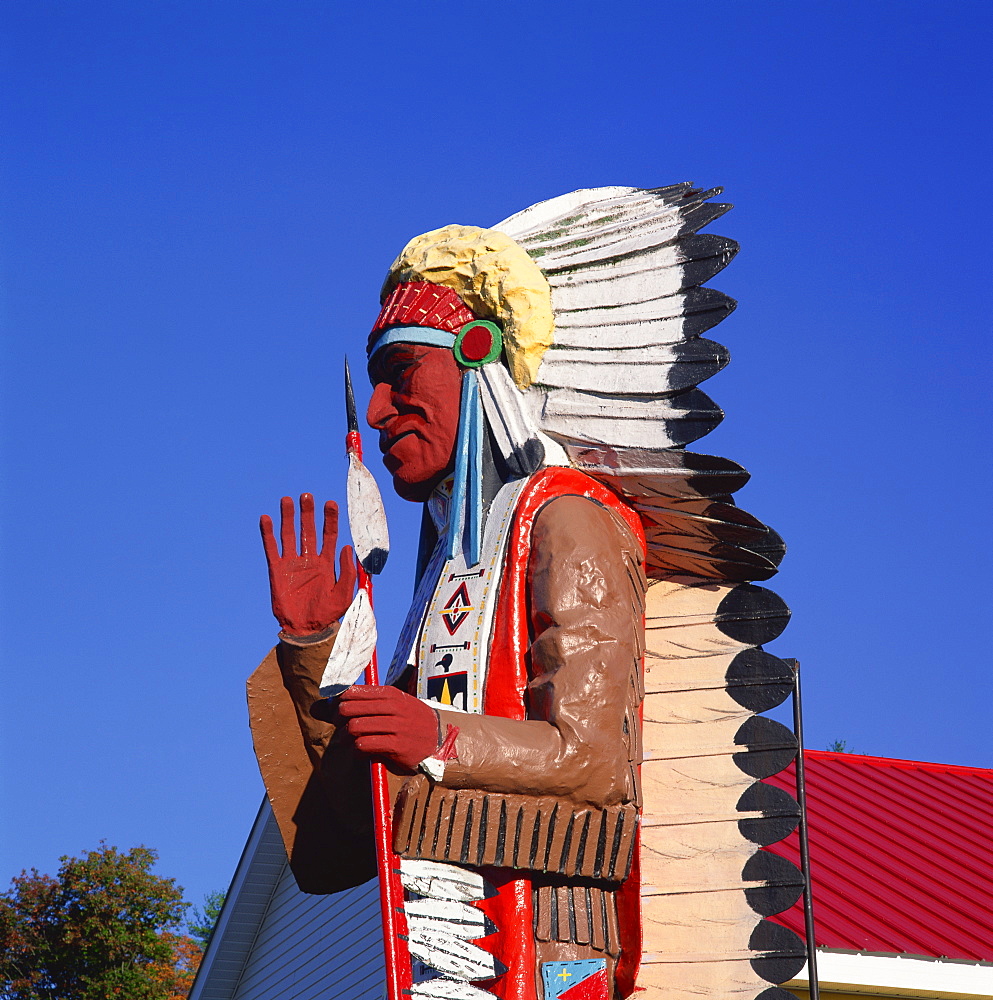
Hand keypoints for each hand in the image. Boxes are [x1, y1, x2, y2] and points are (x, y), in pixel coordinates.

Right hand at [260, 494, 356, 633]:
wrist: (307, 629)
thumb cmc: (328, 613)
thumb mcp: (345, 593)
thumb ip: (348, 571)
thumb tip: (346, 546)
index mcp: (327, 563)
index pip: (329, 535)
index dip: (330, 519)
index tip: (331, 503)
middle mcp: (309, 559)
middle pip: (308, 530)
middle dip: (308, 513)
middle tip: (307, 495)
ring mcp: (292, 563)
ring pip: (289, 535)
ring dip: (288, 517)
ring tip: (287, 499)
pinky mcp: (277, 570)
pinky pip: (272, 548)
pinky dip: (268, 533)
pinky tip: (266, 518)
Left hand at [320, 685, 439, 771]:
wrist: (441, 739)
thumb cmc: (411, 721)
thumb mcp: (395, 705)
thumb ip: (365, 703)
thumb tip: (324, 705)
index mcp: (390, 694)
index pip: (352, 692)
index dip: (338, 703)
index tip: (336, 712)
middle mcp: (392, 707)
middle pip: (349, 708)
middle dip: (338, 719)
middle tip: (341, 727)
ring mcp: (395, 726)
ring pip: (355, 727)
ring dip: (347, 737)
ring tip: (351, 741)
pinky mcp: (396, 745)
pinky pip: (364, 745)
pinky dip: (356, 750)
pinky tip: (361, 752)